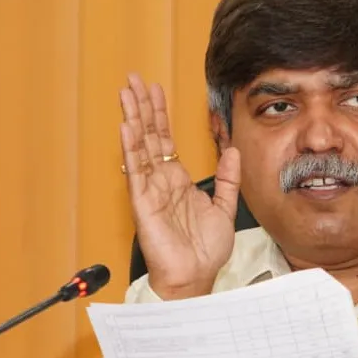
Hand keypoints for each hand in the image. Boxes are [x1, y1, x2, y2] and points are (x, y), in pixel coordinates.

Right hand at [118, 74, 239, 299]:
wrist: (196, 277)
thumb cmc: (204, 252)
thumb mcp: (224, 208)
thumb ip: (228, 179)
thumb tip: (232, 150)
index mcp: (177, 181)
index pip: (165, 139)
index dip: (160, 113)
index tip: (155, 90)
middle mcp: (161, 181)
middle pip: (148, 135)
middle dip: (141, 106)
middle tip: (133, 79)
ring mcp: (150, 189)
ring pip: (139, 146)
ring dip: (132, 118)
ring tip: (126, 93)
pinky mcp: (143, 202)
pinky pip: (136, 171)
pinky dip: (131, 149)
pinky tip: (127, 127)